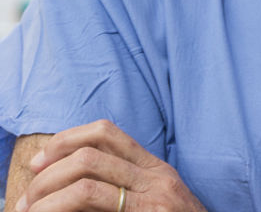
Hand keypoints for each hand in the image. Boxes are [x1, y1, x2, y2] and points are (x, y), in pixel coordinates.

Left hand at [15, 120, 205, 211]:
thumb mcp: (157, 203)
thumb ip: (127, 189)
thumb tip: (72, 188)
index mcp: (156, 168)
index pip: (107, 132)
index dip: (68, 139)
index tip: (41, 161)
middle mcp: (156, 177)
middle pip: (92, 154)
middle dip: (50, 173)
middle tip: (27, 198)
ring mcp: (154, 199)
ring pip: (88, 181)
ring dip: (49, 197)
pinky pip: (96, 204)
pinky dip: (63, 210)